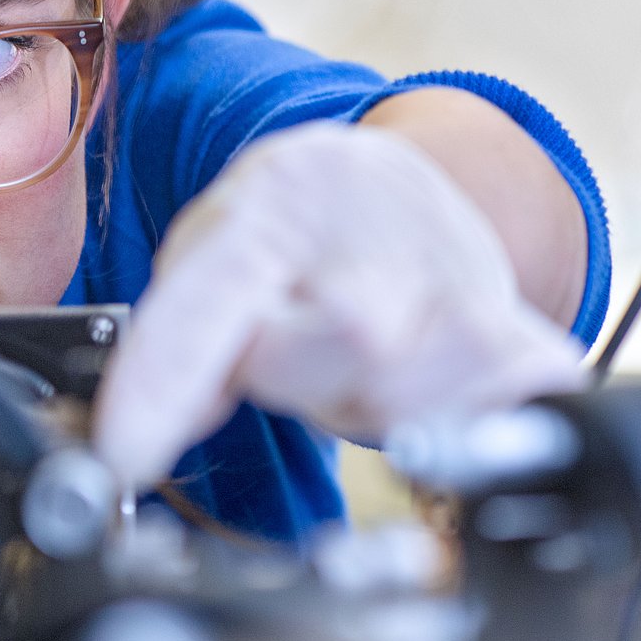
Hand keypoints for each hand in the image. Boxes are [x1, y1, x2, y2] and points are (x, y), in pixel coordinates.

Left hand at [93, 122, 586, 488]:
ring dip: (357, 404)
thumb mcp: (208, 258)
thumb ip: (176, 346)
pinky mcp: (517, 342)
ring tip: (351, 357)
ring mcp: (455, 294)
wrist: (389, 183)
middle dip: (286, 377)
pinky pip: (487, 423)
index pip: (203, 311)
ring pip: (385, 408)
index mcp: (267, 215)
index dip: (158, 392)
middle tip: (295, 345)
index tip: (123, 457)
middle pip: (305, 366)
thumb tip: (141, 444)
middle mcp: (367, 247)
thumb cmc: (285, 235)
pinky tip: (437, 387)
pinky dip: (463, 428)